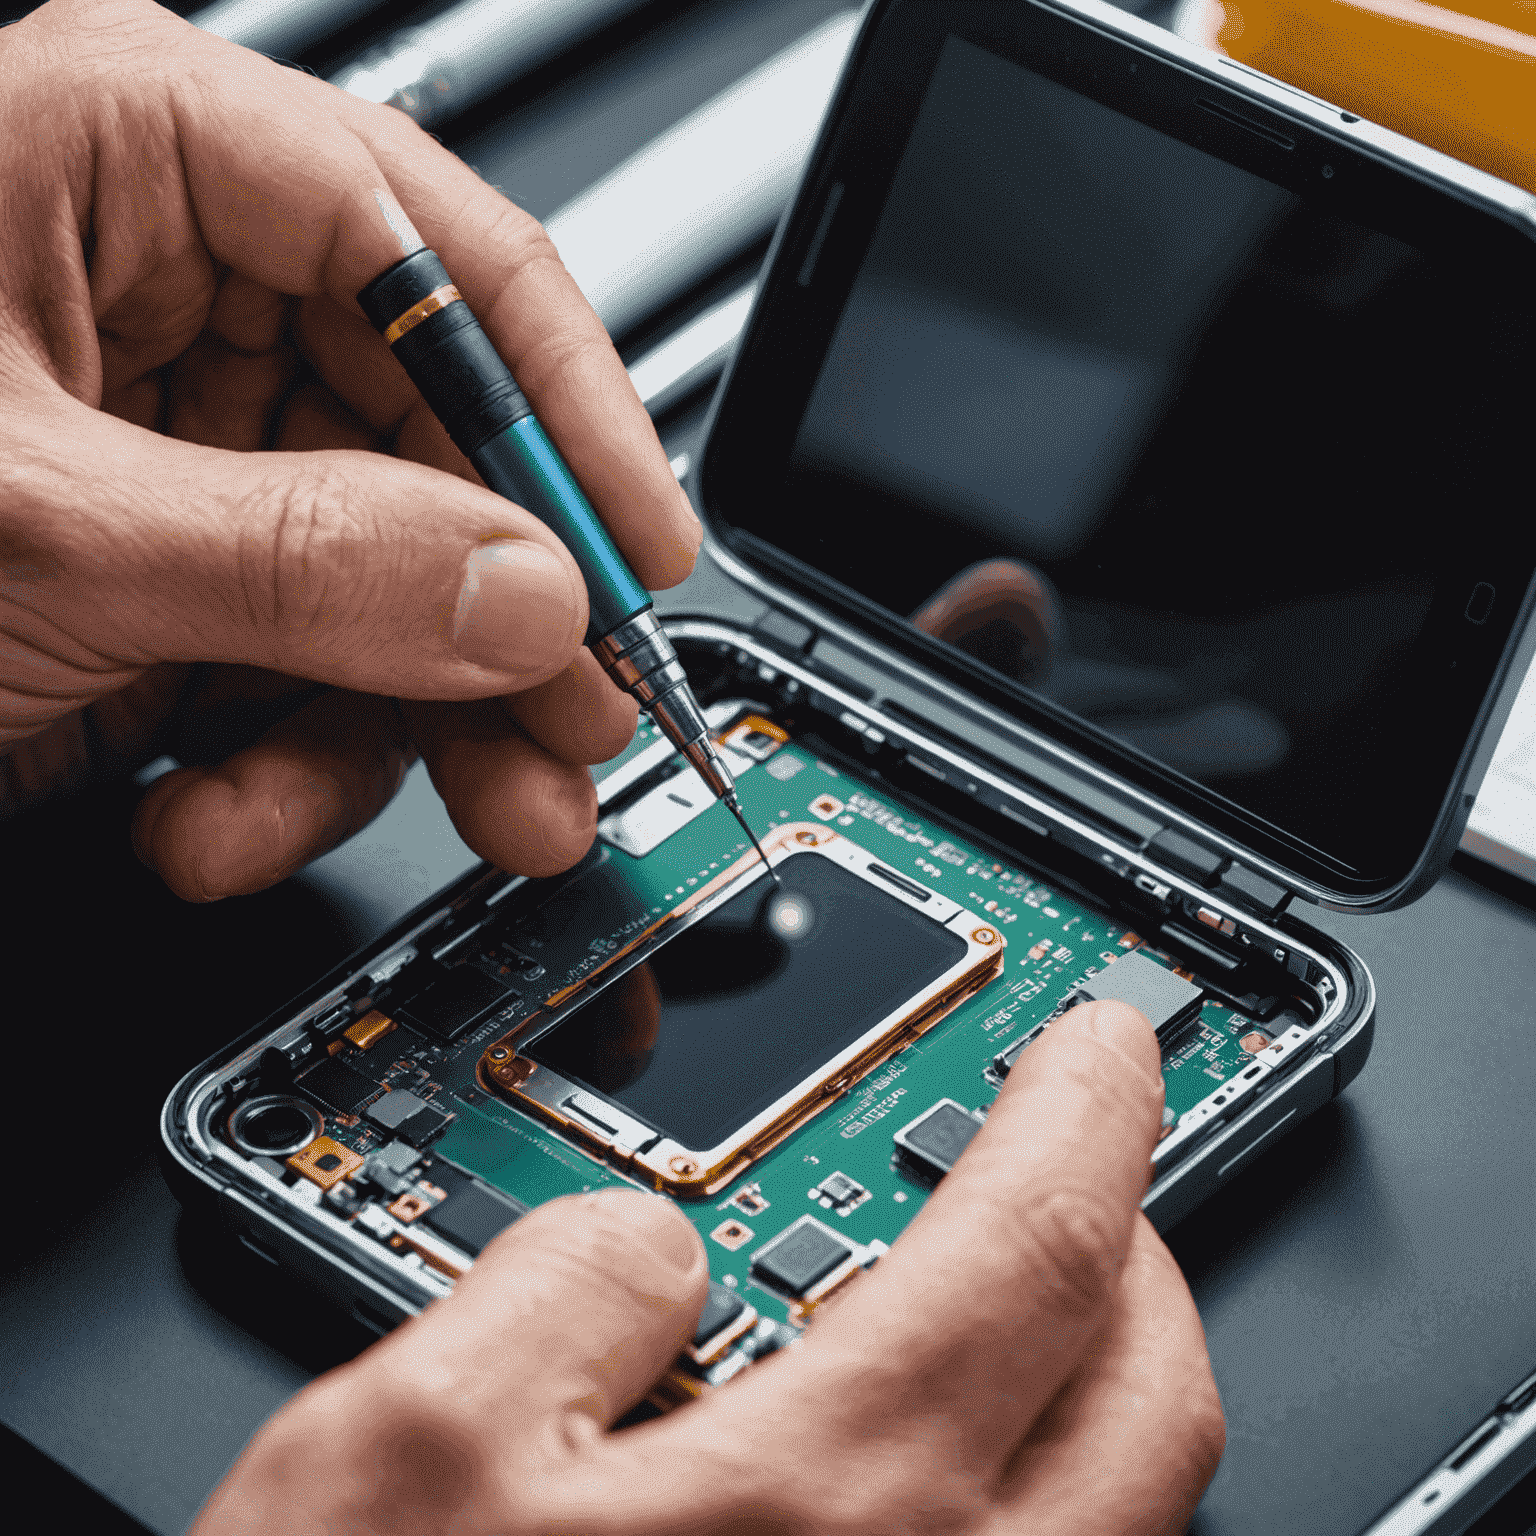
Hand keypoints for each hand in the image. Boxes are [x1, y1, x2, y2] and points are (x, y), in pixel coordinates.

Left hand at [0, 0, 698, 895]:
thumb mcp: (38, 529)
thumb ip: (314, 561)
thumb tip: (528, 594)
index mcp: (131, 153)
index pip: (440, 250)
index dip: (566, 412)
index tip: (639, 553)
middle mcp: (170, 288)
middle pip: (432, 440)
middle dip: (502, 618)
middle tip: (576, 730)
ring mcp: (171, 448)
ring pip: (380, 580)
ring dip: (413, 727)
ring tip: (468, 820)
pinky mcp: (158, 575)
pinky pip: (296, 662)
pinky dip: (286, 764)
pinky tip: (223, 815)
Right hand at [193, 1001, 1224, 1534]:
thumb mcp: (391, 1458)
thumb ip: (556, 1289)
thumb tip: (651, 1246)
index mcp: (820, 1516)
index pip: (1037, 1250)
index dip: (1086, 1118)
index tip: (1096, 1047)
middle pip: (1151, 1403)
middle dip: (1138, 1250)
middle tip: (1074, 1166)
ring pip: (1130, 1526)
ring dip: (1104, 1384)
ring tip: (1016, 1306)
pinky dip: (1044, 1505)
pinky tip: (932, 1478)